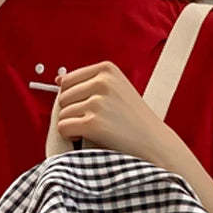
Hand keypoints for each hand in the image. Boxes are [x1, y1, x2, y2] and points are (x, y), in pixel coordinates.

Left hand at [54, 61, 178, 163]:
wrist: (155, 143)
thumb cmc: (135, 120)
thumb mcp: (117, 90)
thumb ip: (90, 82)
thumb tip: (58, 79)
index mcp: (107, 69)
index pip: (68, 80)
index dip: (74, 100)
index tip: (91, 110)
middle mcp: (102, 82)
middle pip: (63, 97)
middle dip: (72, 112)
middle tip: (93, 123)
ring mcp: (97, 102)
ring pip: (62, 113)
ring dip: (73, 125)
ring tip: (93, 131)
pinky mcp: (93, 123)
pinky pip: (64, 127)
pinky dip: (71, 136)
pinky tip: (86, 138)